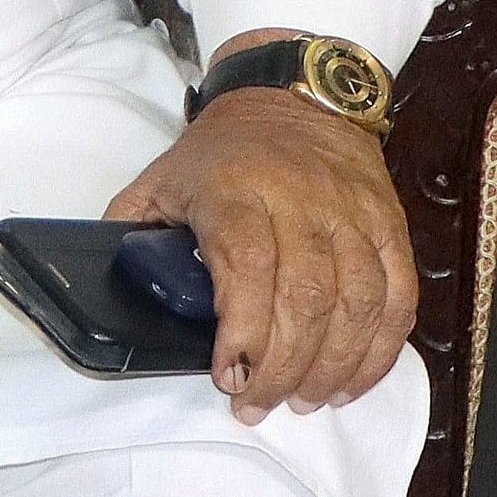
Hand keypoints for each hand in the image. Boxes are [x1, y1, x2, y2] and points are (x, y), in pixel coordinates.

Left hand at [105, 36, 413, 424]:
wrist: (293, 93)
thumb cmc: (223, 150)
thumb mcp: (162, 179)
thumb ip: (131, 233)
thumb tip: (99, 292)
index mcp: (236, 190)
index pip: (248, 266)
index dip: (242, 332)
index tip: (227, 376)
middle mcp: (300, 200)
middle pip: (306, 297)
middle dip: (283, 368)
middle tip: (258, 403)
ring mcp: (351, 212)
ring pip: (358, 302)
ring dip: (334, 366)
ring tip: (306, 400)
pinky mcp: (387, 222)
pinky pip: (398, 293)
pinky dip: (381, 347)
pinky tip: (352, 379)